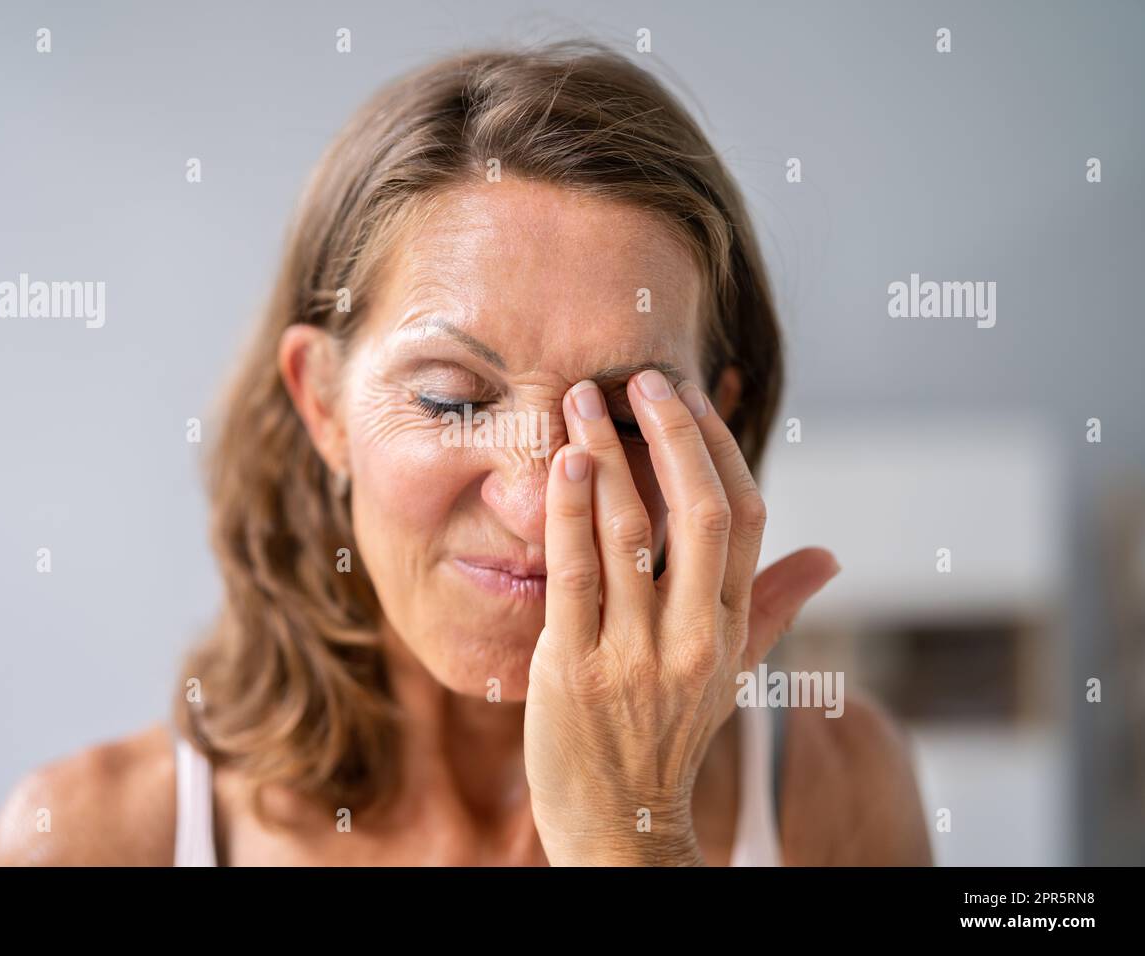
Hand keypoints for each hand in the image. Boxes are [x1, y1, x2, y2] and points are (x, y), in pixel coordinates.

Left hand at [524, 370, 839, 865]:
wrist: (619, 827)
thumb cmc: (669, 737)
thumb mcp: (730, 674)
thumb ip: (773, 606)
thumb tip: (830, 555)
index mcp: (731, 630)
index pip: (746, 519)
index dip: (718, 448)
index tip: (686, 397)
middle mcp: (693, 638)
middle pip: (702, 513)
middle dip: (671, 435)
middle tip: (640, 377)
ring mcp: (634, 654)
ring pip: (631, 533)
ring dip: (607, 455)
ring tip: (584, 400)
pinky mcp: (574, 669)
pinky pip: (574, 575)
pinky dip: (569, 513)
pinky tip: (562, 464)